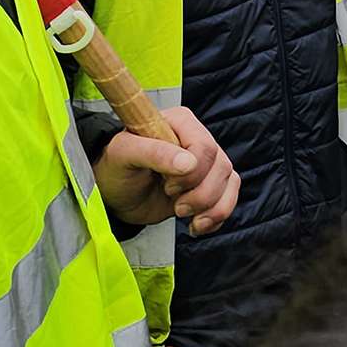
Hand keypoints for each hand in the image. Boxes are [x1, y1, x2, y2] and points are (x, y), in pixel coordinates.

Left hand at [95, 106, 240, 235]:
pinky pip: (230, 197)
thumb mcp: (125, 154)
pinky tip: (197, 224)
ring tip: (182, 214)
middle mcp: (197, 138)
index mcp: (180, 122)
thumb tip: (189, 163)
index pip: (205, 147)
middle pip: (221, 167)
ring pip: (229, 182)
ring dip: (209, 208)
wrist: (116, 194)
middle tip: (175, 205)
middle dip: (200, 195)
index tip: (168, 185)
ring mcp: (206, 163)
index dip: (191, 173)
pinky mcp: (210, 184)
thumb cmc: (116, 168)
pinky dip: (217, 216)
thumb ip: (154, 152)